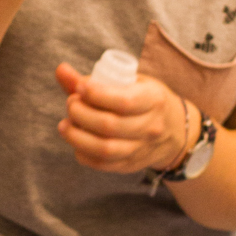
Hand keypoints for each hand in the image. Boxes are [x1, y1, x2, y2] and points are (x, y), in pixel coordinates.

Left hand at [55, 63, 189, 173]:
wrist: (175, 130)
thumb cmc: (146, 99)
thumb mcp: (131, 83)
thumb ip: (95, 79)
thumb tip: (61, 70)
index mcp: (154, 99)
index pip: (124, 101)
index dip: (96, 94)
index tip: (79, 87)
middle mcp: (151, 127)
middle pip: (110, 126)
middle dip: (81, 114)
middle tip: (70, 103)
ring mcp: (142, 149)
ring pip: (105, 149)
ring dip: (77, 137)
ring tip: (65, 125)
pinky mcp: (131, 165)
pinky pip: (104, 164)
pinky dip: (84, 154)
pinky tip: (76, 141)